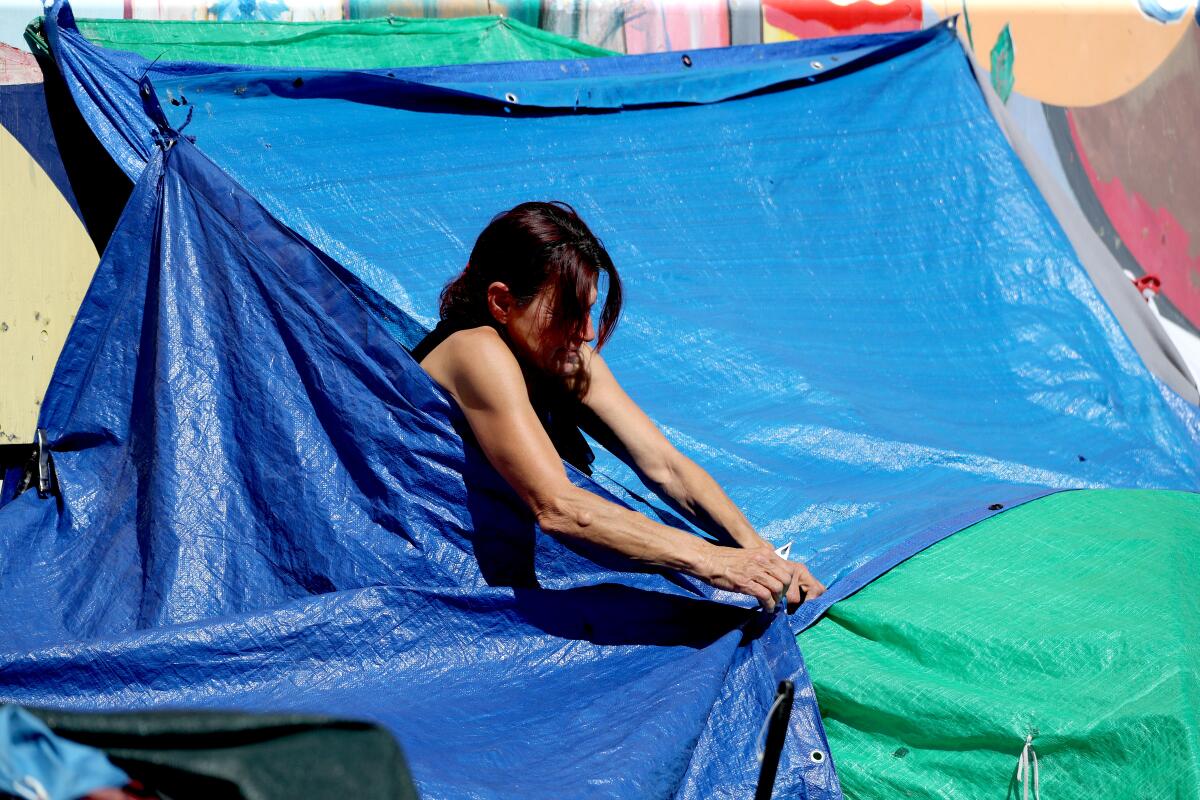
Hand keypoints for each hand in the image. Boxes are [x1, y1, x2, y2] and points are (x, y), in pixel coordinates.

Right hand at [695, 545, 823, 611]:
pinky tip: (766, 609)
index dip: (788, 581)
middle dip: (784, 591)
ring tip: (772, 605)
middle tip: (778, 598)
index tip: (782, 588)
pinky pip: (765, 596)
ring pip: (777, 589)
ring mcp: (755, 572)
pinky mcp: (746, 583)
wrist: (708, 560)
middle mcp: (763, 561)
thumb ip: (762, 562)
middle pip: (786, 579)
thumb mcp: (748, 555)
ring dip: (777, 600)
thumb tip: (771, 574)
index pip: (788, 568)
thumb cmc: (725, 558)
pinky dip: (769, 605)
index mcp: (765, 553)